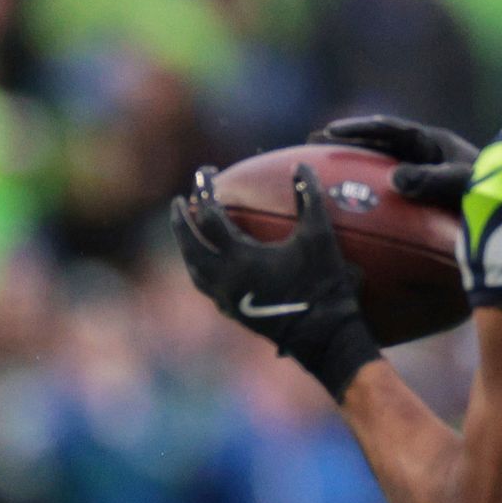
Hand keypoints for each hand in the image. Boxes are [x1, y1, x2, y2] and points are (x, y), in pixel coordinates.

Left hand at [174, 163, 381, 399]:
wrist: (322, 336)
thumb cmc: (323, 284)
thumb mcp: (320, 237)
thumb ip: (309, 198)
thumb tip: (301, 165)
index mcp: (238, 259)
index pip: (210, 217)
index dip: (205, 190)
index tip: (204, 172)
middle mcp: (223, 280)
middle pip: (189, 246)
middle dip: (181, 221)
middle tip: (178, 201)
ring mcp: (225, 299)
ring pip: (194, 269)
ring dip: (186, 246)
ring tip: (186, 230)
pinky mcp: (232, 313)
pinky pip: (206, 286)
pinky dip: (201, 268)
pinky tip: (208, 262)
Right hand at [316, 113, 478, 209]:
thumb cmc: (492, 190)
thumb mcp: (462, 183)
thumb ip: (432, 180)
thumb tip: (396, 178)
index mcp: (431, 142)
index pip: (389, 128)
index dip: (358, 129)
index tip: (329, 132)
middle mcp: (424, 153)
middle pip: (378, 142)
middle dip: (347, 141)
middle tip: (313, 143)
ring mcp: (421, 172)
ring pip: (380, 162)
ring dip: (353, 163)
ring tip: (322, 167)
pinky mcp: (421, 193)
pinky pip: (387, 187)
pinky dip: (365, 188)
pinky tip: (349, 203)